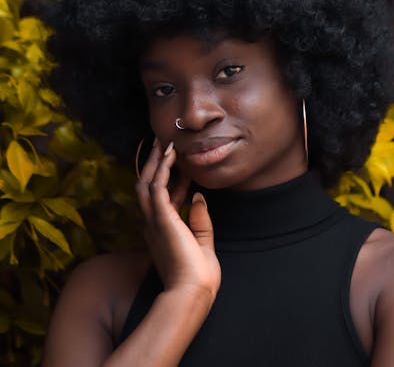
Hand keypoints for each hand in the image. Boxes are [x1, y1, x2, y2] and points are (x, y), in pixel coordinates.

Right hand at [136, 139, 220, 308]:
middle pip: (147, 186)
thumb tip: (199, 197)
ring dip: (156, 161)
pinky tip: (171, 154)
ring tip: (164, 141)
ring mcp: (154, 221)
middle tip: (162, 143)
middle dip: (154, 164)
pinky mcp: (161, 219)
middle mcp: (153, 225)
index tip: (184, 165)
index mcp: (161, 232)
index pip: (163, 199)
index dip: (173, 180)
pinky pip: (158, 186)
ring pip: (147, 182)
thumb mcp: (202, 244)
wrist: (192, 294)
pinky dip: (163, 168)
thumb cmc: (198, 277)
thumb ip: (200, 221)